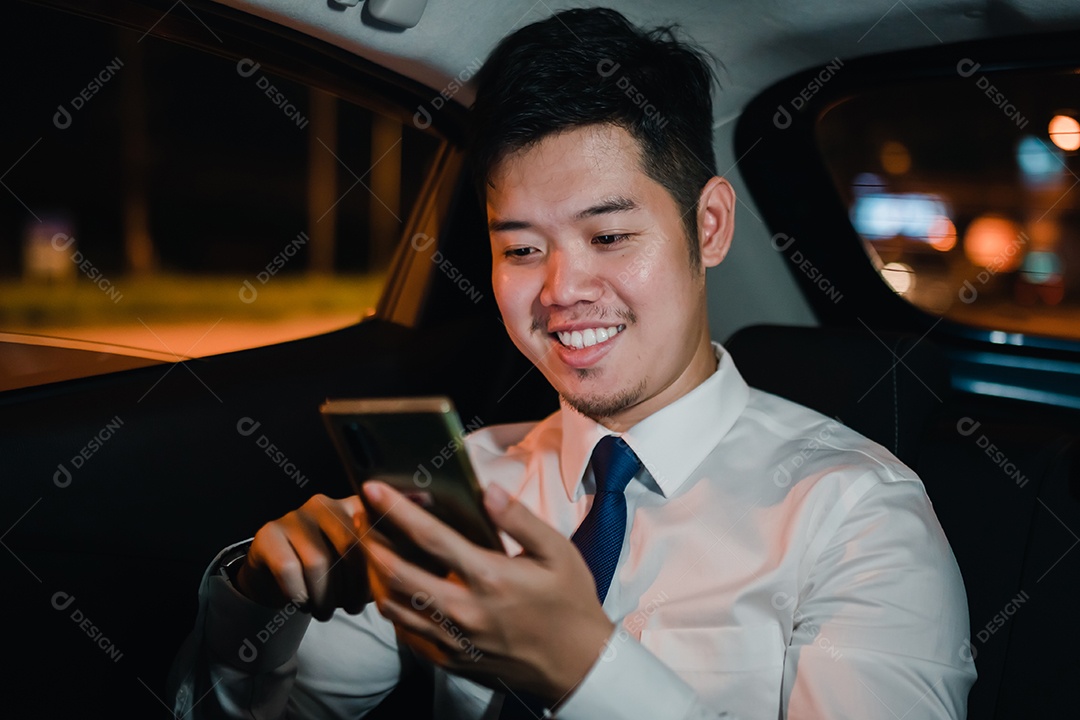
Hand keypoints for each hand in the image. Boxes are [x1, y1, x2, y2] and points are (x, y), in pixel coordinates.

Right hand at [234, 494, 369, 619]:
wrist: (277, 575)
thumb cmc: (327, 572)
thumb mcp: (358, 567)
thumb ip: (379, 564)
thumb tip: (397, 580)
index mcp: (353, 506)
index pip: (376, 532)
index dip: (380, 568)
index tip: (380, 593)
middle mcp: (325, 504)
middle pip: (349, 547)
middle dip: (355, 586)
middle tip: (354, 608)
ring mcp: (295, 516)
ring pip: (319, 561)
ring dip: (325, 597)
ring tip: (326, 612)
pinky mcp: (268, 533)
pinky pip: (289, 569)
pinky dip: (299, 594)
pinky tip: (303, 604)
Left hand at [359, 481, 613, 704]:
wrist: (577, 664)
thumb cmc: (569, 603)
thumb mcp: (557, 552)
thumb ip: (519, 519)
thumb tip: (485, 490)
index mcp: (489, 577)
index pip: (430, 537)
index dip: (396, 510)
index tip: (373, 488)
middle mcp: (464, 609)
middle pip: (397, 573)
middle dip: (372, 542)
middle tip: (363, 518)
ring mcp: (454, 639)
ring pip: (393, 605)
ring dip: (376, 575)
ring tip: (374, 550)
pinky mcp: (450, 659)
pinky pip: (406, 632)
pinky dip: (393, 607)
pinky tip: (396, 590)